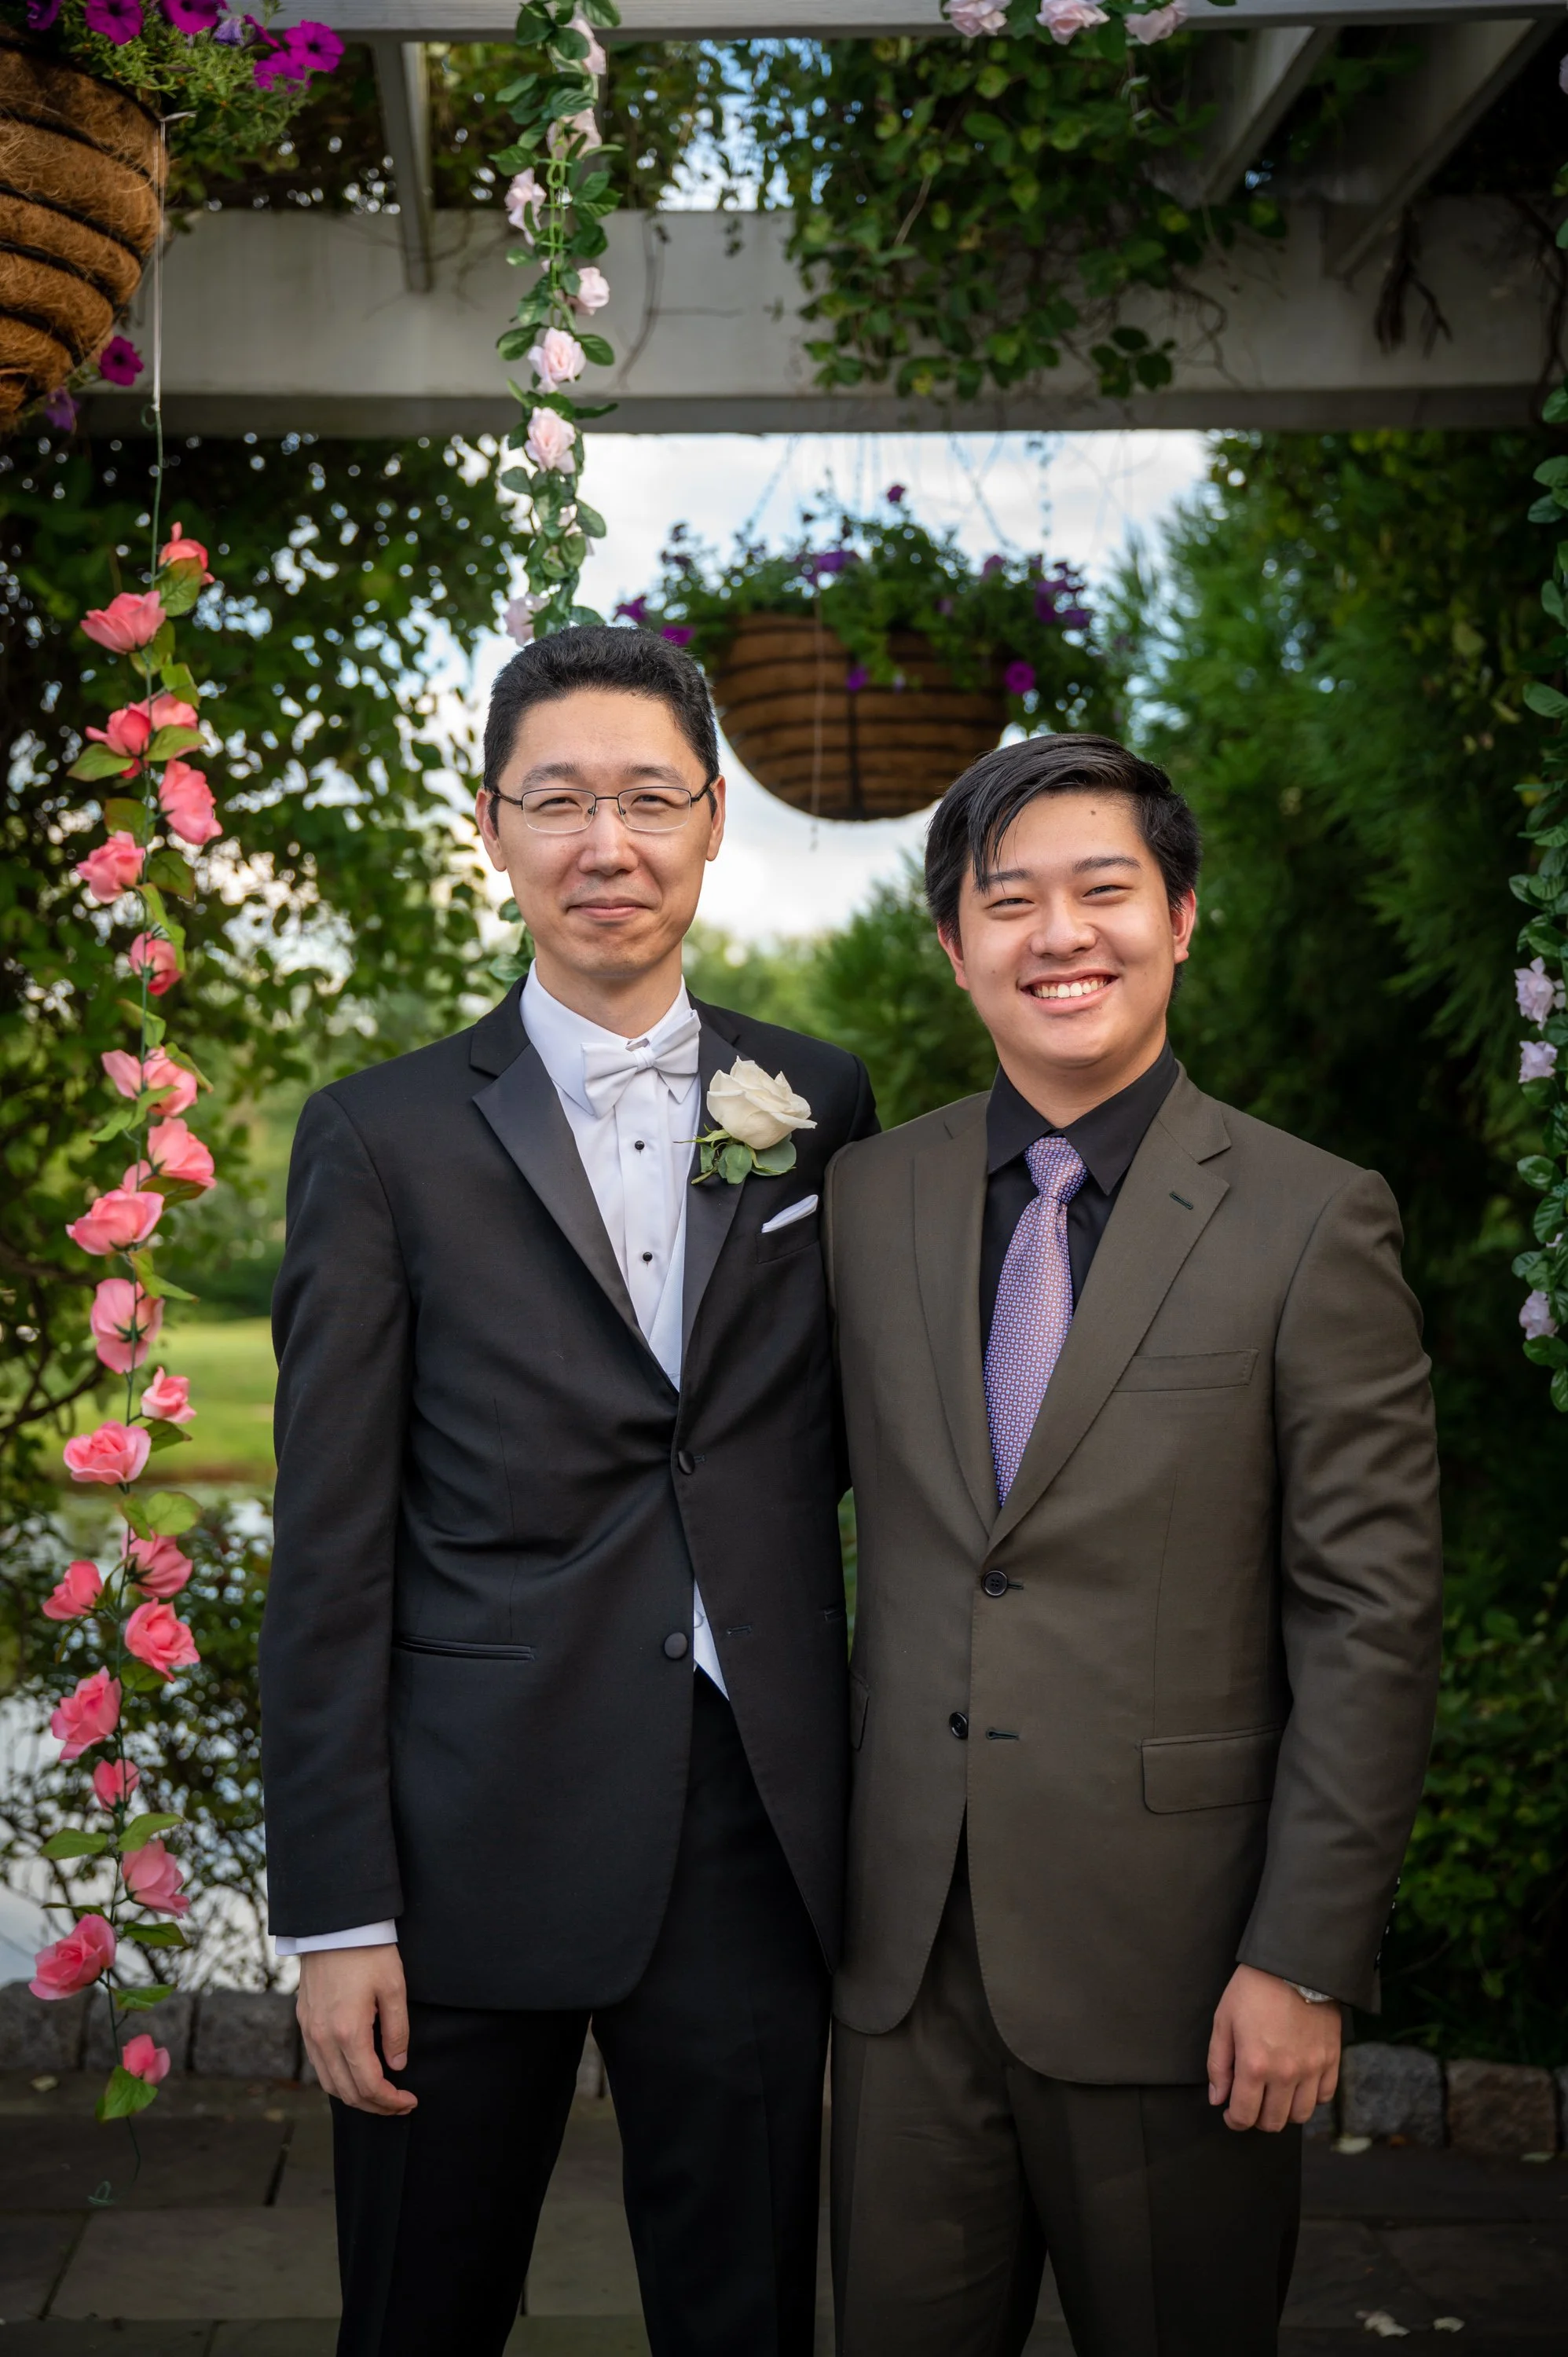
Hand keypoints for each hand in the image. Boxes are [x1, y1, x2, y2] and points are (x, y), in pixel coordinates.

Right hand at [297, 1945, 416, 2116]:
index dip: (391, 2101)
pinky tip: (355, 2073)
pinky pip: (318, 2064)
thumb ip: (397, 2031)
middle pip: (347, 2092)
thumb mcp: (394, 1988)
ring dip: (355, 2096)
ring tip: (380, 2094)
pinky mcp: (304, 2022)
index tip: (409, 2101)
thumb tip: (397, 2066)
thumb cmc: (368, 1952)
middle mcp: (322, 2038)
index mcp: (348, 2032)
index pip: (369, 2085)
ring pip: (329, 2083)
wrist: (334, 1924)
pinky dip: (337, 2078)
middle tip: (399, 2104)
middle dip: (375, 2105)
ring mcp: (309, 2031)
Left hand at [1207, 1963, 1340, 2132]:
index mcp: (1254, 2065)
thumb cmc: (1254, 1988)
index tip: (1230, 2113)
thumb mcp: (1223, 2020)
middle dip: (1257, 2118)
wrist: (1294, 1963)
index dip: (1234, 2120)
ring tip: (1274, 2095)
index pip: (1244, 2115)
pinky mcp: (1331, 2060)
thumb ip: (1219, 2064)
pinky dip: (1311, 2098)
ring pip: (1300, 2115)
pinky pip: (1325, 2097)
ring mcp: (1312, 2069)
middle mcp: (1285, 2074)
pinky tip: (1298, 2084)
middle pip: (1273, 2122)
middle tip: (1251, 2102)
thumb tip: (1218, 2098)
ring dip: (1284, 2112)